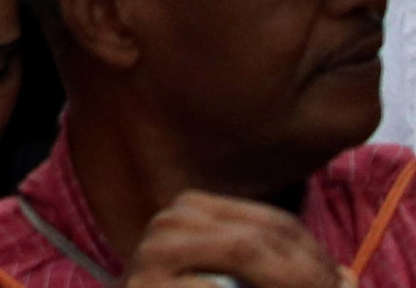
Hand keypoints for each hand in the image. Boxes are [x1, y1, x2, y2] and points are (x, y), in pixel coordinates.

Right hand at [124, 192, 344, 287]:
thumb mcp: (236, 278)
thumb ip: (275, 268)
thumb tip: (345, 278)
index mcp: (193, 210)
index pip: (272, 223)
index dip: (316, 255)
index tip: (343, 283)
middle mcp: (170, 221)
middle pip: (259, 236)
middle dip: (307, 272)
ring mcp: (152, 252)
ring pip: (241, 249)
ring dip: (285, 279)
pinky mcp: (145, 285)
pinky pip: (211, 286)